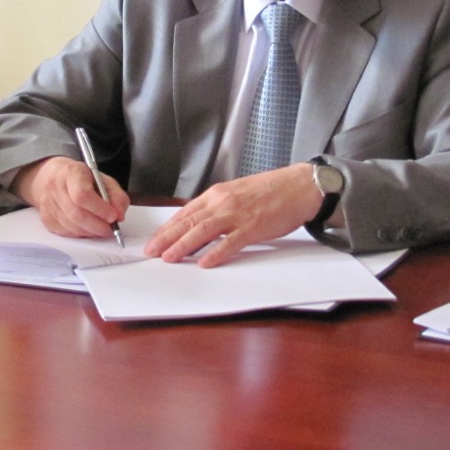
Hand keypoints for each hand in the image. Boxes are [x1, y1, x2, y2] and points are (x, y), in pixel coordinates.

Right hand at [12, 156, 128, 238]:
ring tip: (102, 230)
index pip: (82, 195)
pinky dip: (80, 234)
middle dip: (97, 226)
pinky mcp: (45, 218)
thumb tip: (119, 216)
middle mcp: (55, 187)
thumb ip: (117, 197)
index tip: (113, 217)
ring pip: (70, 225)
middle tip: (111, 230)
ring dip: (90, 232)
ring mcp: (47, 204)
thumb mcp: (105, 181)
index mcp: (72, 173)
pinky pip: (64, 232)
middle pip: (76, 214)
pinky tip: (88, 229)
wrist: (55, 177)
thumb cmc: (84, 179)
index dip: (99, 209)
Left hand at [144, 163, 323, 267]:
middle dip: (167, 238)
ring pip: (203, 231)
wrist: (299, 186)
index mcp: (218, 194)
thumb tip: (200, 223)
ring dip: (183, 246)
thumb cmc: (272, 190)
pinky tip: (205, 262)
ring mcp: (238, 214)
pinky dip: (216, 253)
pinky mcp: (254, 226)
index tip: (154, 240)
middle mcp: (223, 202)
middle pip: (189, 222)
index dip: (167, 228)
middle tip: (151, 252)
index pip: (185, 212)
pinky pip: (231, 242)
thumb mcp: (238, 192)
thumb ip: (219, 206)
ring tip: (169, 258)